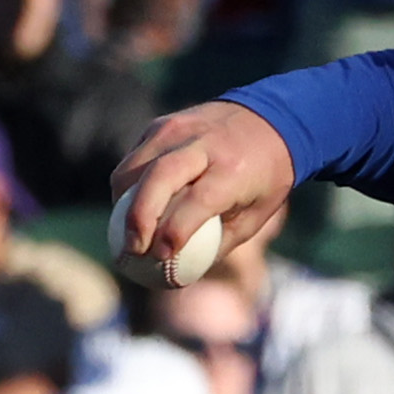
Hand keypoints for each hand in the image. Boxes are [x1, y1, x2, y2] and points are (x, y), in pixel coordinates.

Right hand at [107, 99, 297, 288]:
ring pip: (135, 168)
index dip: (176, 230)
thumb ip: (219, 242)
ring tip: (126, 236)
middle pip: (158, 178)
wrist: (269, 121)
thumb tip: (179, 273)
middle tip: (131, 250)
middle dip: (138, 217)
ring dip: (123, 205)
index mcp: (234, 168)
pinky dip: (127, 188)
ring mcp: (177, 130)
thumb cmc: (264, 180)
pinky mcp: (160, 126)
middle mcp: (202, 144)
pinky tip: (130, 211)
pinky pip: (134, 160)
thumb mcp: (257, 215)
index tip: (161, 257)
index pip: (197, 200)